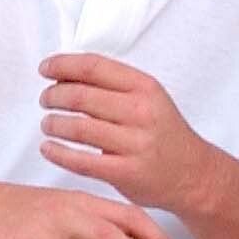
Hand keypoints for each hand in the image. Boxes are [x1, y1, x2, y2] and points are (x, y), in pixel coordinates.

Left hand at [38, 54, 227, 211]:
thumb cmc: (164, 134)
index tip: (45, 69)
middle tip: (46, 99)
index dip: (62, 65)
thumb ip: (113, 86)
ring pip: (78, 128)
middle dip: (53, 95)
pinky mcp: (126, 172)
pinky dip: (58, 152)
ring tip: (48, 124)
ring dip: (53, 123)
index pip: (94, 67)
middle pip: (80, 96)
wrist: (193, 173)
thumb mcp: (149, 98)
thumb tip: (65, 76)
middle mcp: (141, 112)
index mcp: (145, 87)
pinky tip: (48, 148)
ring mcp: (135, 143)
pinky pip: (81, 161)